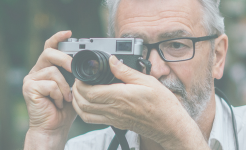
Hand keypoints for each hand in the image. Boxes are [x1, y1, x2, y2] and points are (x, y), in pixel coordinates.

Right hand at [23, 31, 75, 149]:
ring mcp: (31, 78)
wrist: (54, 127)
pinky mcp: (29, 87)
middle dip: (65, 59)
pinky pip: (49, 84)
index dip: (58, 38)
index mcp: (47, 68)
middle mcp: (37, 71)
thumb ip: (76, 74)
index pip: (50, 47)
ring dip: (64, 86)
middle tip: (74, 69)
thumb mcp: (74, 87)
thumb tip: (86, 63)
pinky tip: (57, 102)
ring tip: (66, 98)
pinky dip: (58, 94)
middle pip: (49, 53)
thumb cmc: (65, 109)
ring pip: (53, 71)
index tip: (69, 33)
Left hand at [72, 56, 209, 149]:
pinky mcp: (116, 123)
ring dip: (78, 102)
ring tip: (81, 90)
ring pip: (85, 114)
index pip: (90, 92)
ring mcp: (114, 119)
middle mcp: (114, 110)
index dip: (80, 83)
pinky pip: (93, 120)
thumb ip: (126, 71)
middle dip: (76, 90)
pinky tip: (89, 102)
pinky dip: (85, 111)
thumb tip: (112, 60)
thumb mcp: (147, 81)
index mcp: (120, 97)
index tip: (82, 74)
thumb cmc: (162, 104)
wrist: (169, 125)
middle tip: (79, 80)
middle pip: (83, 103)